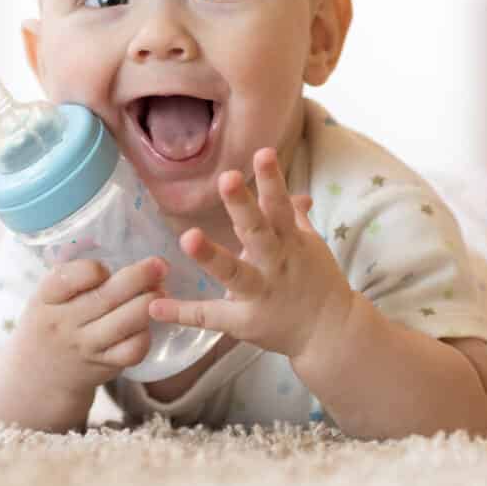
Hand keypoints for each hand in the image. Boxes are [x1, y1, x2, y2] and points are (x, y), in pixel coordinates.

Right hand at [12, 256, 166, 395]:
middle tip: (159, 264)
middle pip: (106, 297)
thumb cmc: (51, 321)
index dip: (94, 269)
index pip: (69, 277)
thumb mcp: (48, 296)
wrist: (36, 376)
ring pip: (125, 323)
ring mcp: (84, 346)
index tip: (107, 266)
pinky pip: (132, 350)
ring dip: (149, 303)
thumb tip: (122, 242)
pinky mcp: (103, 367)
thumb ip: (74, 275)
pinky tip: (149, 322)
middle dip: (139, 276)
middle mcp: (63, 323)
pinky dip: (146, 334)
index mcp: (46, 298)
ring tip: (161, 290)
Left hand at [147, 147, 354, 360]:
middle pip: (258, 231)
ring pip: (235, 273)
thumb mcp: (311, 246)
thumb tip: (297, 191)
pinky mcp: (244, 322)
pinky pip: (210, 316)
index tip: (262, 153)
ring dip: (211, 255)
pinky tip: (154, 306)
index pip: (280, 206)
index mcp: (291, 242)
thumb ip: (297, 218)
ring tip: (186, 237)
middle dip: (243, 206)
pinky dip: (182, 313)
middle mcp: (276, 263)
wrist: (332, 333)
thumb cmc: (317, 282)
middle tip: (226, 178)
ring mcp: (260, 293)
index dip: (271, 180)